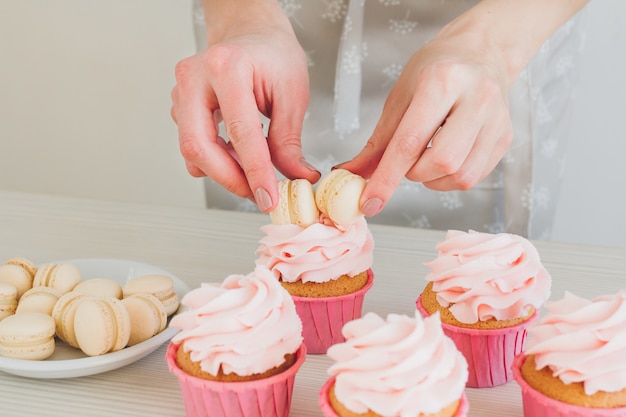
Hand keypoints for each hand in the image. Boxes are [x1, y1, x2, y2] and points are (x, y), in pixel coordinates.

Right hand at [170, 0, 319, 211]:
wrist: (251, 34)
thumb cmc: (273, 55)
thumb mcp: (292, 94)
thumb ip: (289, 141)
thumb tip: (296, 178)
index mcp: (227, 67)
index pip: (240, 132)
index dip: (255, 172)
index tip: (269, 197)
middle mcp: (195, 77)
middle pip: (199, 146)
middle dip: (230, 179)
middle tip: (258, 194)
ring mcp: (181, 92)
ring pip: (192, 150)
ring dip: (224, 171)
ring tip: (254, 170)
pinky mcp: (180, 106)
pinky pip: (193, 145)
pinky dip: (216, 160)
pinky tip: (237, 155)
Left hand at [341, 31, 512, 215]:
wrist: (480, 52)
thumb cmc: (436, 71)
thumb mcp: (401, 97)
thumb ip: (378, 141)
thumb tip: (352, 174)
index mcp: (442, 81)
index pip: (410, 142)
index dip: (387, 179)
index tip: (370, 203)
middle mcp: (476, 98)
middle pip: (442, 162)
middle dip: (415, 173)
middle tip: (408, 159)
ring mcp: (497, 119)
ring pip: (461, 176)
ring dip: (434, 180)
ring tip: (428, 156)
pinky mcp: (506, 137)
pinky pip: (475, 177)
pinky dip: (451, 178)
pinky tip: (445, 157)